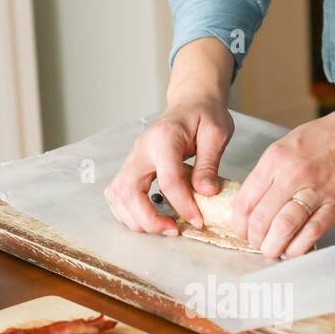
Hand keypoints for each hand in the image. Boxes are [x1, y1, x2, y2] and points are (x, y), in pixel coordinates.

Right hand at [105, 38, 234, 234]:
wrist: (191, 102)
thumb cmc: (205, 115)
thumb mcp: (217, 133)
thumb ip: (209, 163)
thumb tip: (205, 192)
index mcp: (164, 138)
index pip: (168, 179)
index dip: (182, 205)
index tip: (198, 221)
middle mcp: (141, 149)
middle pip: (129, 191)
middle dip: (149, 219)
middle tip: (174, 231)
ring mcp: (132, 158)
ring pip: (118, 196)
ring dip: (136, 219)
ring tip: (164, 228)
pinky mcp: (130, 167)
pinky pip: (118, 195)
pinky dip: (128, 212)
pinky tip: (149, 219)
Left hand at [232, 75, 334, 257]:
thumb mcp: (292, 142)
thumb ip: (272, 169)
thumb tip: (256, 199)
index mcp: (276, 158)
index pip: (245, 200)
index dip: (239, 223)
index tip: (242, 230)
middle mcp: (292, 175)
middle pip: (260, 219)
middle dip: (254, 238)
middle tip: (257, 243)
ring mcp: (316, 192)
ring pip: (282, 230)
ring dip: (273, 247)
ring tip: (273, 250)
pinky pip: (310, 234)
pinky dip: (298, 248)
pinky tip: (293, 250)